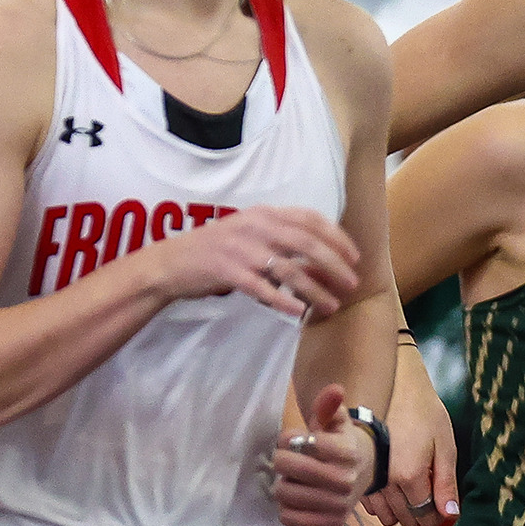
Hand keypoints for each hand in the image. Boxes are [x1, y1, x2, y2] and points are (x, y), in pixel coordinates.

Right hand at [147, 205, 359, 318]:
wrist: (170, 263)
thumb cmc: (216, 251)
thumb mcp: (250, 235)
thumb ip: (281, 241)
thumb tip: (320, 262)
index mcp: (264, 214)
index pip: (310, 219)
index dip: (337, 237)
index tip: (355, 257)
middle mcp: (256, 226)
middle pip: (307, 243)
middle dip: (335, 264)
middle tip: (352, 283)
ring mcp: (241, 248)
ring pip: (289, 269)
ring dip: (315, 289)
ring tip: (332, 304)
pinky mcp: (227, 271)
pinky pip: (262, 287)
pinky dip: (283, 300)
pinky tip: (299, 312)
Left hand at [275, 383, 377, 525]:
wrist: (365, 475)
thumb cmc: (343, 444)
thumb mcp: (338, 422)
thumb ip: (330, 405)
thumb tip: (335, 389)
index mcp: (348, 452)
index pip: (302, 443)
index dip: (288, 438)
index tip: (291, 439)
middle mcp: (346, 480)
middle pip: (289, 468)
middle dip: (281, 460)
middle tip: (287, 459)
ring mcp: (339, 505)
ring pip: (285, 493)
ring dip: (283, 484)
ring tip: (295, 479)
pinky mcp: (330, 524)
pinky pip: (288, 517)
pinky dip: (286, 507)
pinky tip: (297, 498)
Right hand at [364, 352, 461, 525]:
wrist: (394, 388)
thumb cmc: (424, 413)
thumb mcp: (445, 445)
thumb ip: (447, 483)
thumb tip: (451, 515)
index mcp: (410, 476)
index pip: (426, 516)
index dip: (437, 515)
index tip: (442, 505)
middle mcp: (386, 483)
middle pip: (406, 519)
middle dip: (420, 513)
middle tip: (429, 495)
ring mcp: (368, 480)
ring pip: (386, 517)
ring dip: (400, 511)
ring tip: (411, 491)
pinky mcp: (357, 474)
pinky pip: (370, 506)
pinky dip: (382, 503)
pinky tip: (393, 486)